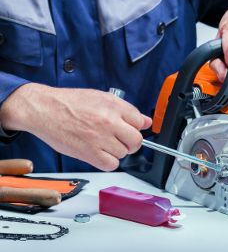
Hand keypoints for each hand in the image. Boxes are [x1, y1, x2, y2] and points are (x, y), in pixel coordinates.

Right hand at [0, 83, 151, 170]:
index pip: (140, 121)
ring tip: (104, 144)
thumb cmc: (69, 102)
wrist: (45, 109)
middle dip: (131, 142)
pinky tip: (101, 153)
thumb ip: (125, 109)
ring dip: (117, 151)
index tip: (130, 129)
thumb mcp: (101, 97)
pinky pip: (111, 165)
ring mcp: (100, 138)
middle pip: (136, 140)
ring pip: (123, 153)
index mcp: (114, 106)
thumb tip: (146, 121)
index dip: (136, 127)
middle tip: (121, 140)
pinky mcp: (89, 153)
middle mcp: (109, 122)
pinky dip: (108, 162)